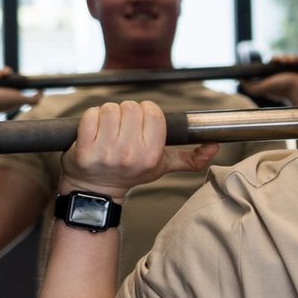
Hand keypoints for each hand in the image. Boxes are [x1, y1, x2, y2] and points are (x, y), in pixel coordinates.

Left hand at [60, 101, 219, 198]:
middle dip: (126, 113)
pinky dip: (90, 118)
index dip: (146, 112)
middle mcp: (129, 155)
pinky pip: (90, 116)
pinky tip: (93, 131)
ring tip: (108, 131)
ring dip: (108, 114)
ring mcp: (105, 153)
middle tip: (122, 129)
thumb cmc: (130, 173)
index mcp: (151, 156)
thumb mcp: (161, 167)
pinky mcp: (83, 150)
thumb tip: (214, 148)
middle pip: (131, 107)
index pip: (153, 112)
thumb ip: (189, 158)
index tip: (141, 123)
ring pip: (110, 109)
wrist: (96, 190)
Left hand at [239, 53, 297, 107]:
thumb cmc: (282, 90)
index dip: (273, 60)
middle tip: (281, 62)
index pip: (272, 63)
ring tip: (290, 63)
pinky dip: (297, 58)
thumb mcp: (262, 88)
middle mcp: (285, 73)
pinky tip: (296, 62)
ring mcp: (295, 70)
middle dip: (281, 58)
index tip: (274, 61)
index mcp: (275, 77)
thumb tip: (240, 80)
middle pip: (281, 58)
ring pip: (289, 57)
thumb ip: (250, 87)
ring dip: (289, 58)